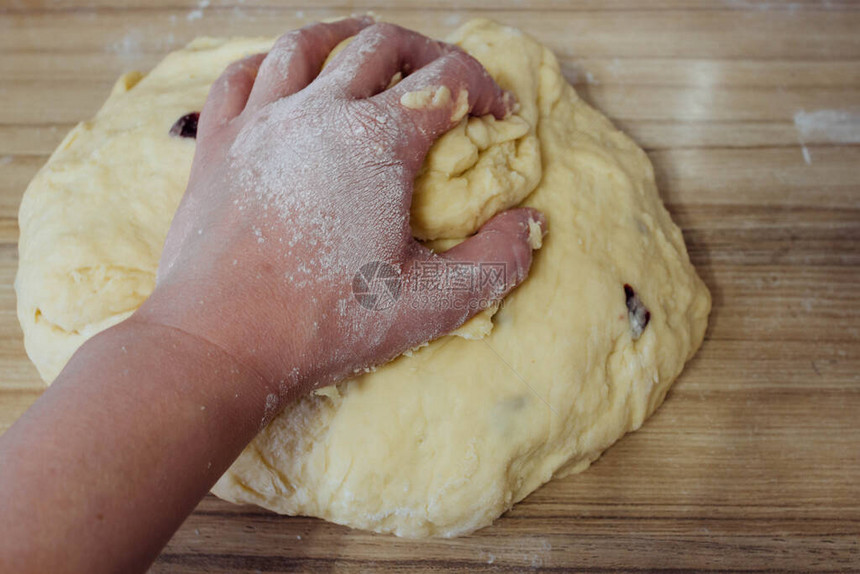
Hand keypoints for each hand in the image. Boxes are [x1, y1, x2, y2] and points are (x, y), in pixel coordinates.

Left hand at [138, 18, 544, 399]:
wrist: (219, 340)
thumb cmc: (324, 323)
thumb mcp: (431, 304)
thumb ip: (496, 262)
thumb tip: (529, 224)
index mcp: (377, 141)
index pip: (446, 80)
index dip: (484, 89)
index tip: (497, 117)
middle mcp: (318, 111)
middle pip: (381, 43)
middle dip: (425, 50)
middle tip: (443, 78)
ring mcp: (261, 121)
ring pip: (308, 43)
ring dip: (349, 37)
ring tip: (369, 50)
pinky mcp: (218, 143)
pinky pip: (242, 75)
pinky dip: (272, 63)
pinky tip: (284, 75)